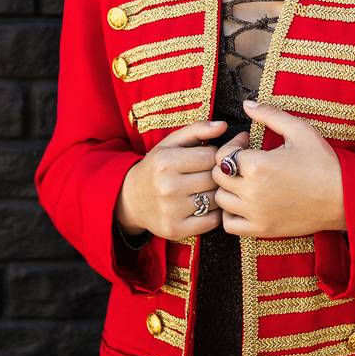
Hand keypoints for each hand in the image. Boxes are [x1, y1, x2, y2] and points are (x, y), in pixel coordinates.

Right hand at [115, 119, 227, 240]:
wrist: (131, 200)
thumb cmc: (156, 168)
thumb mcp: (170, 144)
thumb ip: (197, 130)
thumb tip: (224, 125)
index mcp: (166, 162)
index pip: (211, 156)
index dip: (215, 156)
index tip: (210, 159)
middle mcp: (167, 187)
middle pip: (214, 178)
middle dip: (217, 175)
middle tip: (212, 174)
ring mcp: (172, 211)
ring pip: (215, 199)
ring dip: (217, 194)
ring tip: (208, 189)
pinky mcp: (176, 230)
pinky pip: (212, 221)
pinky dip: (214, 213)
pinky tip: (205, 206)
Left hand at [209, 99, 346, 238]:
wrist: (344, 198)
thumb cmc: (323, 162)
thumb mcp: (300, 130)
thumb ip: (270, 114)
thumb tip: (247, 104)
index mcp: (258, 165)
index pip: (222, 154)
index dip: (232, 145)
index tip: (247, 142)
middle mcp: (251, 191)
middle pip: (218, 176)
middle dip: (228, 163)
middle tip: (245, 159)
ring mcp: (255, 213)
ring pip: (221, 200)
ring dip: (228, 187)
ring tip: (244, 180)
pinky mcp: (262, 229)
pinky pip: (229, 225)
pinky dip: (231, 214)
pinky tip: (245, 202)